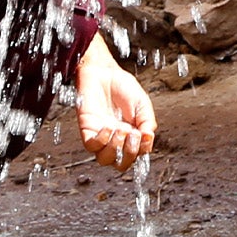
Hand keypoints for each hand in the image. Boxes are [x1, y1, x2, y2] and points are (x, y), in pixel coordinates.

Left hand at [75, 36, 155, 171]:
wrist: (104, 72)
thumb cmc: (123, 87)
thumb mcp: (142, 103)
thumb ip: (147, 121)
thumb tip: (148, 139)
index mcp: (131, 135)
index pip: (137, 155)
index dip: (142, 150)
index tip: (146, 134)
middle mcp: (116, 140)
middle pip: (121, 164)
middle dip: (129, 155)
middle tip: (133, 135)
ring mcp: (101, 136)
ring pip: (105, 160)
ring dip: (115, 149)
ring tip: (120, 130)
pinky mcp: (87, 130)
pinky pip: (91, 146)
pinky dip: (101, 141)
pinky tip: (108, 126)